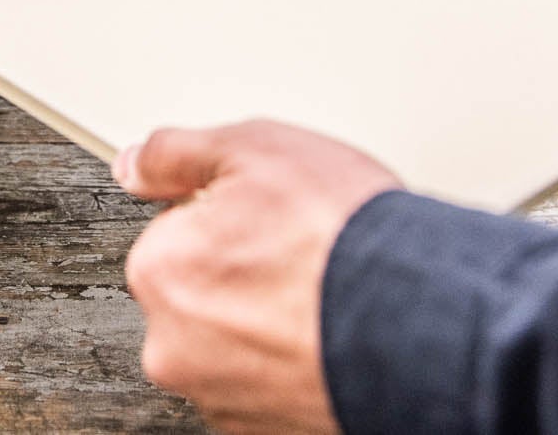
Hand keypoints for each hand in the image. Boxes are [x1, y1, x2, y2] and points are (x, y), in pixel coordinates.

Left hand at [114, 120, 401, 433]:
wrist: (421, 323)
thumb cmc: (342, 239)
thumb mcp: (256, 149)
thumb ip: (178, 154)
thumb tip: (137, 163)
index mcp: (159, 270)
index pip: (176, 230)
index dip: (228, 215)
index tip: (266, 215)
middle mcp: (172, 344)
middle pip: (199, 292)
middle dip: (240, 274)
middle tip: (298, 255)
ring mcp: (219, 394)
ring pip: (233, 342)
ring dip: (266, 323)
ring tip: (321, 296)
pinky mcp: (264, 428)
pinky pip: (267, 383)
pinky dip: (292, 363)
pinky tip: (327, 334)